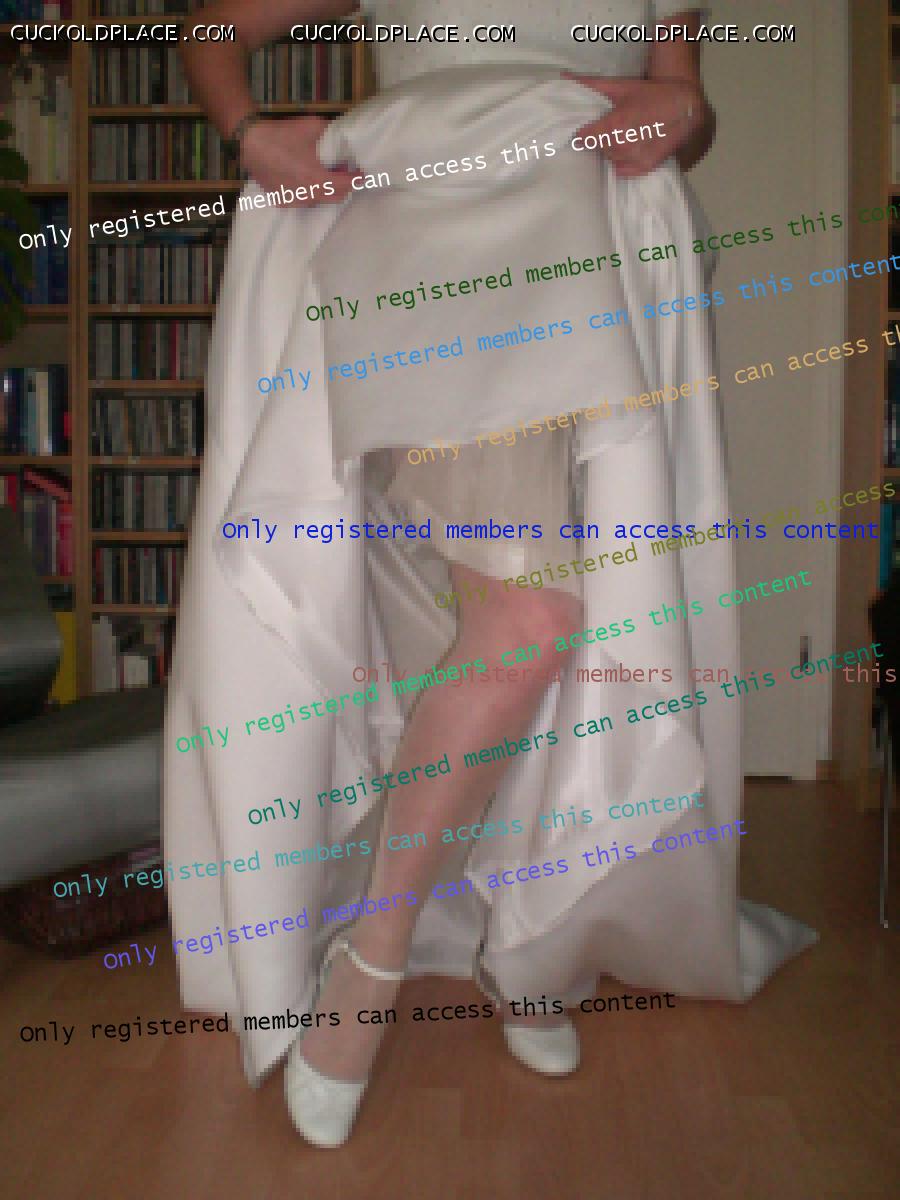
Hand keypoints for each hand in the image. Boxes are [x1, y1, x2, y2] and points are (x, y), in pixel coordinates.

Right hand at [239, 115, 355, 205]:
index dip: (357, 179)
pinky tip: (307, 180)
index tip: (362, 174)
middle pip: (337, 197)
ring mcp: (294, 201)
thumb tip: (343, 140)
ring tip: (326, 175)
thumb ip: (332, 135)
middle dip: (345, 186)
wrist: (250, 142)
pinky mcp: (282, 201)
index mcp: (317, 178)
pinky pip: (304, 201)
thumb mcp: (313, 126)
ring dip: (328, 190)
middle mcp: (307, 195)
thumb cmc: (282, 134)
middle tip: (346, 173)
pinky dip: (311, 193)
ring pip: (320, 201)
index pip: (346, 185)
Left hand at [562, 75, 705, 177]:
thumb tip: (563, 75)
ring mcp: (633, 159)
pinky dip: (624, 162)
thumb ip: (591, 84)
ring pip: (610, 158)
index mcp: (612, 126)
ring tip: (628, 135)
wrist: (689, 109)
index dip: (583, 133)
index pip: (582, 138)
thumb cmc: (655, 94)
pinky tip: (634, 148)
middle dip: (602, 138)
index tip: (587, 128)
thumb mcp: (623, 87)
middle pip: (597, 148)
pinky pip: (622, 170)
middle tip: (615, 126)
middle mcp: (620, 145)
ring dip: (614, 149)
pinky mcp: (644, 168)